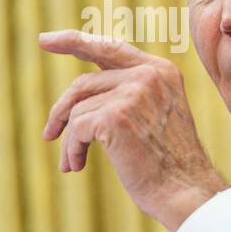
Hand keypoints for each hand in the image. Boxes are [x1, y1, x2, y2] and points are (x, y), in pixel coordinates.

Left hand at [40, 30, 227, 231]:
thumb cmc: (171, 163)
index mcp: (161, 71)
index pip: (110, 47)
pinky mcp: (116, 115)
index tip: (45, 41)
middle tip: (48, 133)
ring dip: (70, 139)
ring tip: (73, 161)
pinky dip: (72, 149)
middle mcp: (149, 75)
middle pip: (84, 83)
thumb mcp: (157, 115)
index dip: (74, 42)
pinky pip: (76, 128)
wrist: (186, 190)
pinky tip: (76, 165)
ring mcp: (133, 92)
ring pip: (78, 110)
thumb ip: (129, 94)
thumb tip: (78, 96)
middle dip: (61, 110)